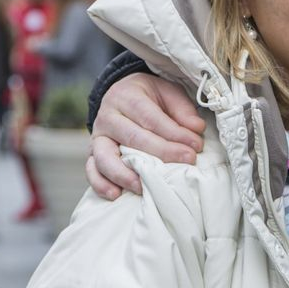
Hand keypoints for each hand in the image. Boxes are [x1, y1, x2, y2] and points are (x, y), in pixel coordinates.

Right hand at [86, 73, 206, 199]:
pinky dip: (100, 184)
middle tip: (187, 162)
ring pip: (105, 157)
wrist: (121, 95)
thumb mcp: (167, 92)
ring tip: (145, 186)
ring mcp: (98, 137)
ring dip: (125, 174)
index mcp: (126, 97)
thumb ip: (182, 110)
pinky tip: (116, 194)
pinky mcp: (93, 154)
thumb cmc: (149, 97)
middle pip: (132, 138)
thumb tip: (197, 128)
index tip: (195, 146)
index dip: (174, 133)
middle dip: (162, 153)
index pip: (150, 118)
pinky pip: (91, 170)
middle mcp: (108, 116)